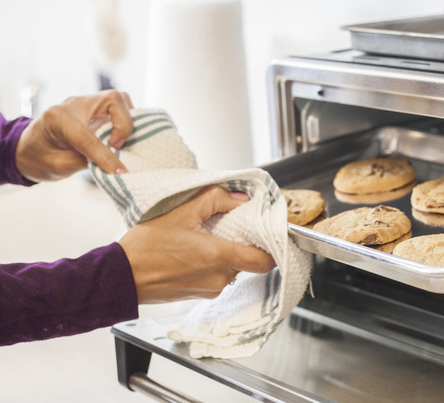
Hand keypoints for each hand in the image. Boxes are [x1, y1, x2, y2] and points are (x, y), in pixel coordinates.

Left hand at [15, 90, 133, 180]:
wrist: (29, 148)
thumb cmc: (39, 158)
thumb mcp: (59, 166)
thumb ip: (87, 163)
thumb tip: (116, 165)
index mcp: (56, 118)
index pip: (88, 136)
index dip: (106, 156)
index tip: (120, 172)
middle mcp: (74, 104)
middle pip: (112, 100)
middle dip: (124, 124)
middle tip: (118, 146)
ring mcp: (86, 103)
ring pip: (119, 99)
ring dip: (127, 120)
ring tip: (120, 141)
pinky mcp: (96, 108)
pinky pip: (119, 107)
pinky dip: (126, 120)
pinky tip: (120, 136)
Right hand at [118, 186, 275, 303]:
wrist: (120, 277)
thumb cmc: (146, 247)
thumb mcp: (180, 211)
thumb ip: (215, 199)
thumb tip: (241, 199)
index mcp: (218, 257)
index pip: (265, 260)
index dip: (272, 246)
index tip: (268, 232)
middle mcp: (219, 278)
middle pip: (249, 261)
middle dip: (244, 243)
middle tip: (230, 227)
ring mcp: (210, 289)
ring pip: (233, 268)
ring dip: (226, 253)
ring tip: (205, 238)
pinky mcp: (200, 295)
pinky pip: (218, 276)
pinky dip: (214, 264)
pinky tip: (195, 252)